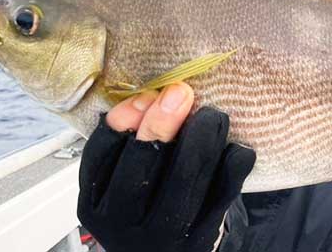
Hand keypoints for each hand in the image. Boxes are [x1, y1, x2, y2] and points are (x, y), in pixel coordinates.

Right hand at [77, 83, 255, 251]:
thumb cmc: (144, 209)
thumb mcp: (119, 184)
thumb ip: (126, 146)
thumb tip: (150, 97)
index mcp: (95, 204)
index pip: (100, 155)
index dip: (123, 119)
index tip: (147, 94)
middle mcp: (124, 224)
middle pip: (141, 165)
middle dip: (162, 123)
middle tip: (181, 93)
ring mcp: (164, 234)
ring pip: (185, 176)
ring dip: (202, 135)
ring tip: (212, 114)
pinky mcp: (202, 237)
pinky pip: (222, 192)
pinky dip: (232, 162)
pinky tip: (235, 145)